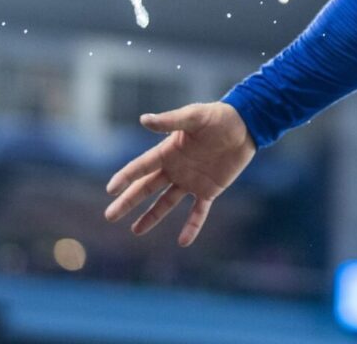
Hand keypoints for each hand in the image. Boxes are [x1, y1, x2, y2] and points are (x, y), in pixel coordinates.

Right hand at [104, 102, 255, 245]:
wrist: (246, 126)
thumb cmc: (219, 117)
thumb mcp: (194, 116)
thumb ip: (170, 121)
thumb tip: (143, 119)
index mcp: (168, 152)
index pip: (141, 167)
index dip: (126, 177)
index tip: (110, 190)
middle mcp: (175, 168)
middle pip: (146, 188)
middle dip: (128, 201)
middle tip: (110, 216)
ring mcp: (191, 181)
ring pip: (166, 202)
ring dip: (151, 217)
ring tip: (136, 231)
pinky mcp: (209, 190)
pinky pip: (198, 211)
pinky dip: (192, 226)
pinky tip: (184, 241)